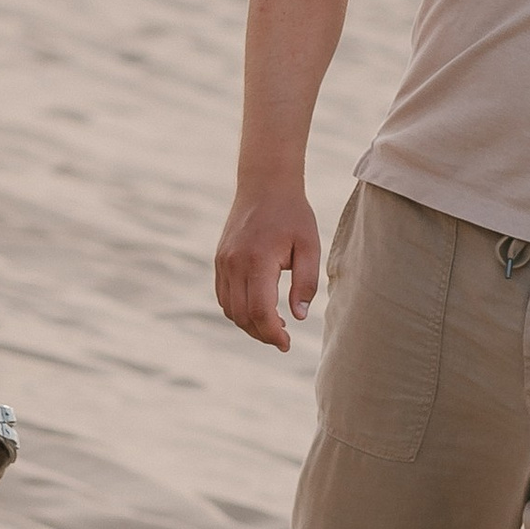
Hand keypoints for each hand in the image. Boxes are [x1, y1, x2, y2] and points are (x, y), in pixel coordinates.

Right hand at [215, 183, 320, 351]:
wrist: (264, 184)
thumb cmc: (292, 214)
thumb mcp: (309, 246)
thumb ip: (306, 282)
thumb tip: (299, 316)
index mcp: (257, 260)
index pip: (259, 310)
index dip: (272, 333)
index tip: (287, 344)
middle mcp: (234, 263)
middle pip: (242, 315)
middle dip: (262, 334)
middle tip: (283, 339)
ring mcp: (223, 262)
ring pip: (229, 308)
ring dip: (248, 324)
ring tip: (273, 325)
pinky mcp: (220, 260)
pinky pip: (223, 295)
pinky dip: (238, 310)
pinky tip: (258, 309)